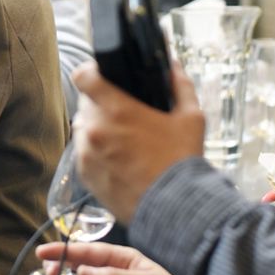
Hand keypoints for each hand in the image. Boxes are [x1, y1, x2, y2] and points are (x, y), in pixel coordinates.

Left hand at [71, 62, 204, 224]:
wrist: (174, 209)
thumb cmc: (182, 162)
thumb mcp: (191, 118)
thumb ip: (180, 86)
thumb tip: (174, 66)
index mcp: (116, 110)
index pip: (83, 76)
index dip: (90, 71)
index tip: (99, 74)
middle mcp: (95, 129)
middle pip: (86, 103)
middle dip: (101, 104)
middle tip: (122, 112)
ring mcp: (86, 152)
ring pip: (83, 128)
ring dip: (97, 128)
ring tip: (122, 138)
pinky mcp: (84, 174)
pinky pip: (83, 152)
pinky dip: (95, 151)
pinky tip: (117, 158)